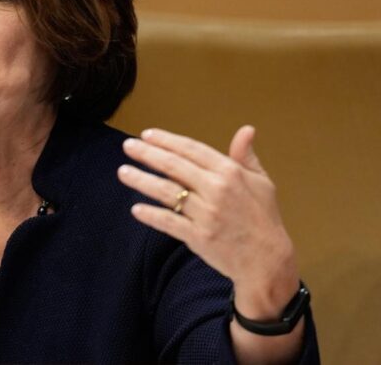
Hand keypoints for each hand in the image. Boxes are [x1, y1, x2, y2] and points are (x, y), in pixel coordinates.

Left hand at [118, 126, 299, 317]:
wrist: (267, 260)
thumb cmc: (263, 218)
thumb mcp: (262, 183)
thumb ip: (246, 156)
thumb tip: (246, 130)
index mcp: (230, 173)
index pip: (191, 149)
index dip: (167, 140)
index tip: (147, 134)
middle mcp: (216, 190)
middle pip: (174, 166)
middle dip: (147, 154)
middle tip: (127, 146)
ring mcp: (206, 214)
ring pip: (166, 192)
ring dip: (141, 180)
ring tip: (122, 171)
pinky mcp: (198, 236)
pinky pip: (168, 222)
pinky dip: (151, 215)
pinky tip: (136, 209)